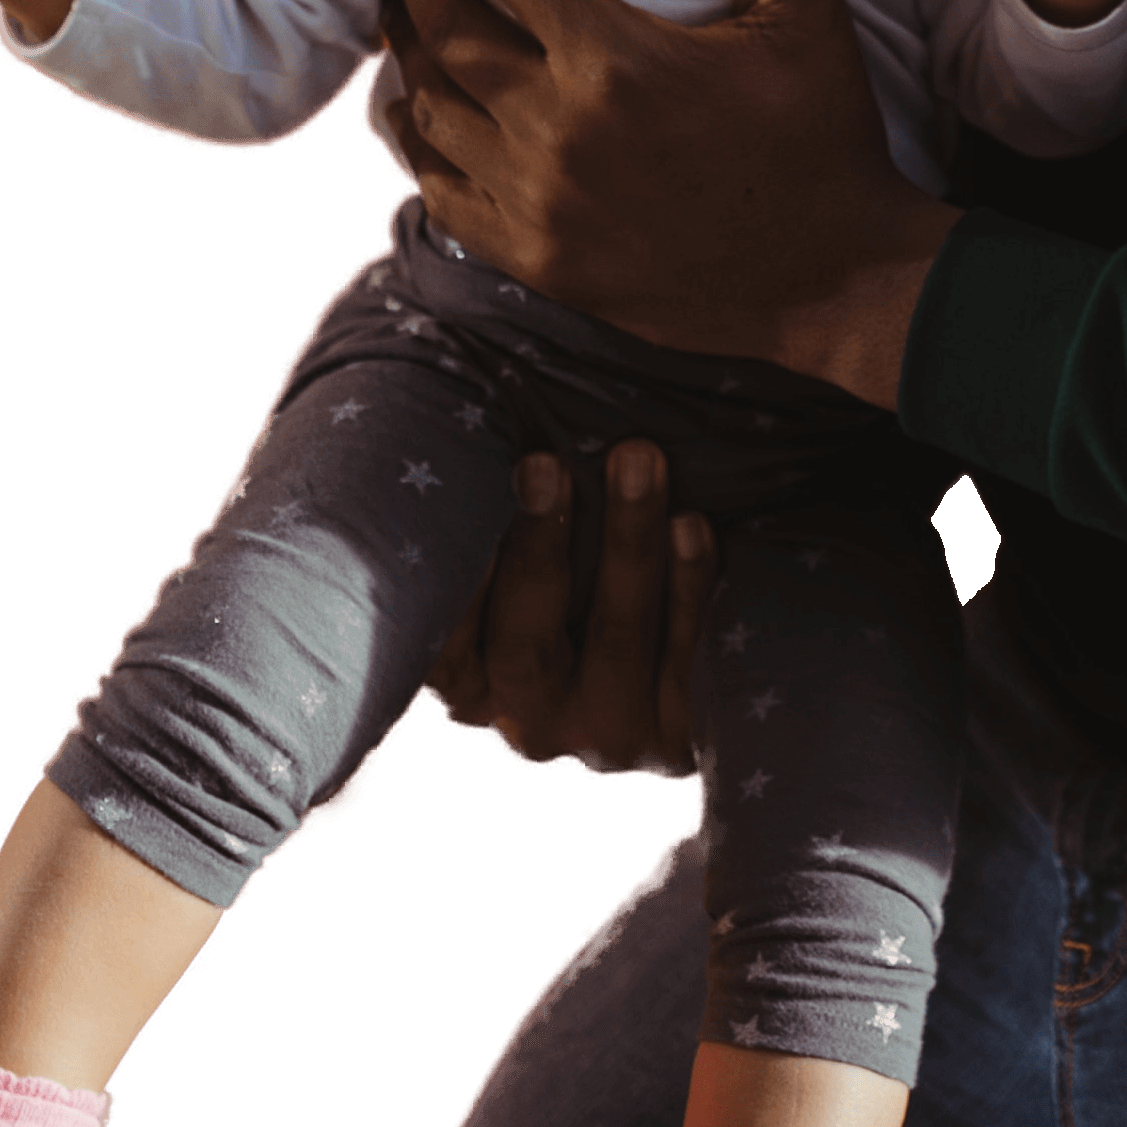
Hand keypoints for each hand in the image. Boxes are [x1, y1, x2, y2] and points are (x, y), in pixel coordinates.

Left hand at [369, 0, 956, 405]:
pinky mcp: (540, 259)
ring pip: (434, 112)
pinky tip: (411, 113)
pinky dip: (416, 147)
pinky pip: (443, 194)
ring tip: (395, 13)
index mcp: (616, 60)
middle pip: (446, 32)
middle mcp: (561, 130)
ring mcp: (541, 202)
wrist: (832, 280)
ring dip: (406, 55)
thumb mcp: (807, 13)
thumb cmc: (820, 136)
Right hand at [427, 441, 715, 776]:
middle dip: (537, 550)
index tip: (460, 497)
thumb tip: (432, 391)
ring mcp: (606, 732)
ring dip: (626, 547)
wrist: (681, 666)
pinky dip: (691, 589)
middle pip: (526, 647)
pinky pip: (685, 660)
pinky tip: (694, 525)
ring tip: (639, 459)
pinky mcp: (676, 735)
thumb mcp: (521, 556)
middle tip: (546, 463)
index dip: (452, 577)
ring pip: (614, 644)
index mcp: (473, 682)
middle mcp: (529, 719)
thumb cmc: (576, 569)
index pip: (441, 644)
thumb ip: (490, 512)